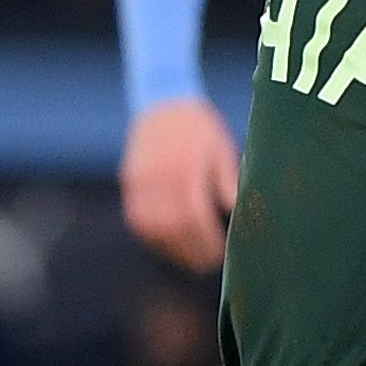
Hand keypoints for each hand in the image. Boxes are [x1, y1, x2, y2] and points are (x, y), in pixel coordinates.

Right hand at [120, 98, 239, 272]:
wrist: (163, 101)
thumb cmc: (200, 126)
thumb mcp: (221, 149)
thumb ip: (227, 182)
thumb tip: (236, 214)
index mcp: (186, 167)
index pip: (194, 216)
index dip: (206, 240)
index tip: (219, 255)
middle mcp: (160, 175)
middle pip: (172, 226)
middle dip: (190, 250)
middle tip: (206, 264)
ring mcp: (140, 180)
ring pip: (151, 226)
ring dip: (170, 248)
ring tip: (188, 259)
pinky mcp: (130, 181)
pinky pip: (137, 218)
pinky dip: (152, 235)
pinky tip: (168, 243)